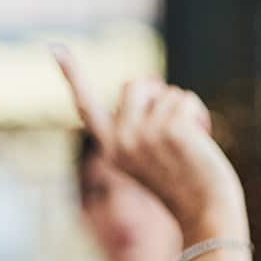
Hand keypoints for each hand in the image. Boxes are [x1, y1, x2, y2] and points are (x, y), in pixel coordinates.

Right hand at [54, 46, 244, 242]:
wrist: (205, 212)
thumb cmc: (183, 185)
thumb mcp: (151, 156)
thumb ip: (141, 126)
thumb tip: (145, 85)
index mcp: (111, 149)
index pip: (86, 107)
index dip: (71, 75)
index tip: (55, 48)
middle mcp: (121, 141)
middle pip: (135, 84)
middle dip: (157, 94)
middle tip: (172, 125)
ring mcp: (145, 135)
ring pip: (165, 92)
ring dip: (182, 109)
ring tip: (189, 143)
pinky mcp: (171, 129)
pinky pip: (185, 100)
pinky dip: (198, 114)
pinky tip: (200, 140)